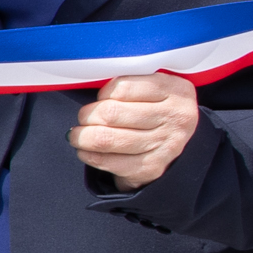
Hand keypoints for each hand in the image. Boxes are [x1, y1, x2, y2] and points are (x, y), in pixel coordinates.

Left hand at [68, 73, 200, 188]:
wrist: (174, 145)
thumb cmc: (155, 110)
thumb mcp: (153, 89)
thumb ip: (130, 84)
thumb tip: (90, 87)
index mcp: (175, 90)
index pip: (123, 87)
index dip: (103, 92)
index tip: (100, 98)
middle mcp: (175, 117)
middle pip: (111, 113)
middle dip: (87, 116)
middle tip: (83, 118)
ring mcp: (165, 144)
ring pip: (106, 139)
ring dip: (82, 138)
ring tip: (77, 135)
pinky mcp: (152, 168)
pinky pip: (108, 161)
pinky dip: (89, 155)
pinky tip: (85, 151)